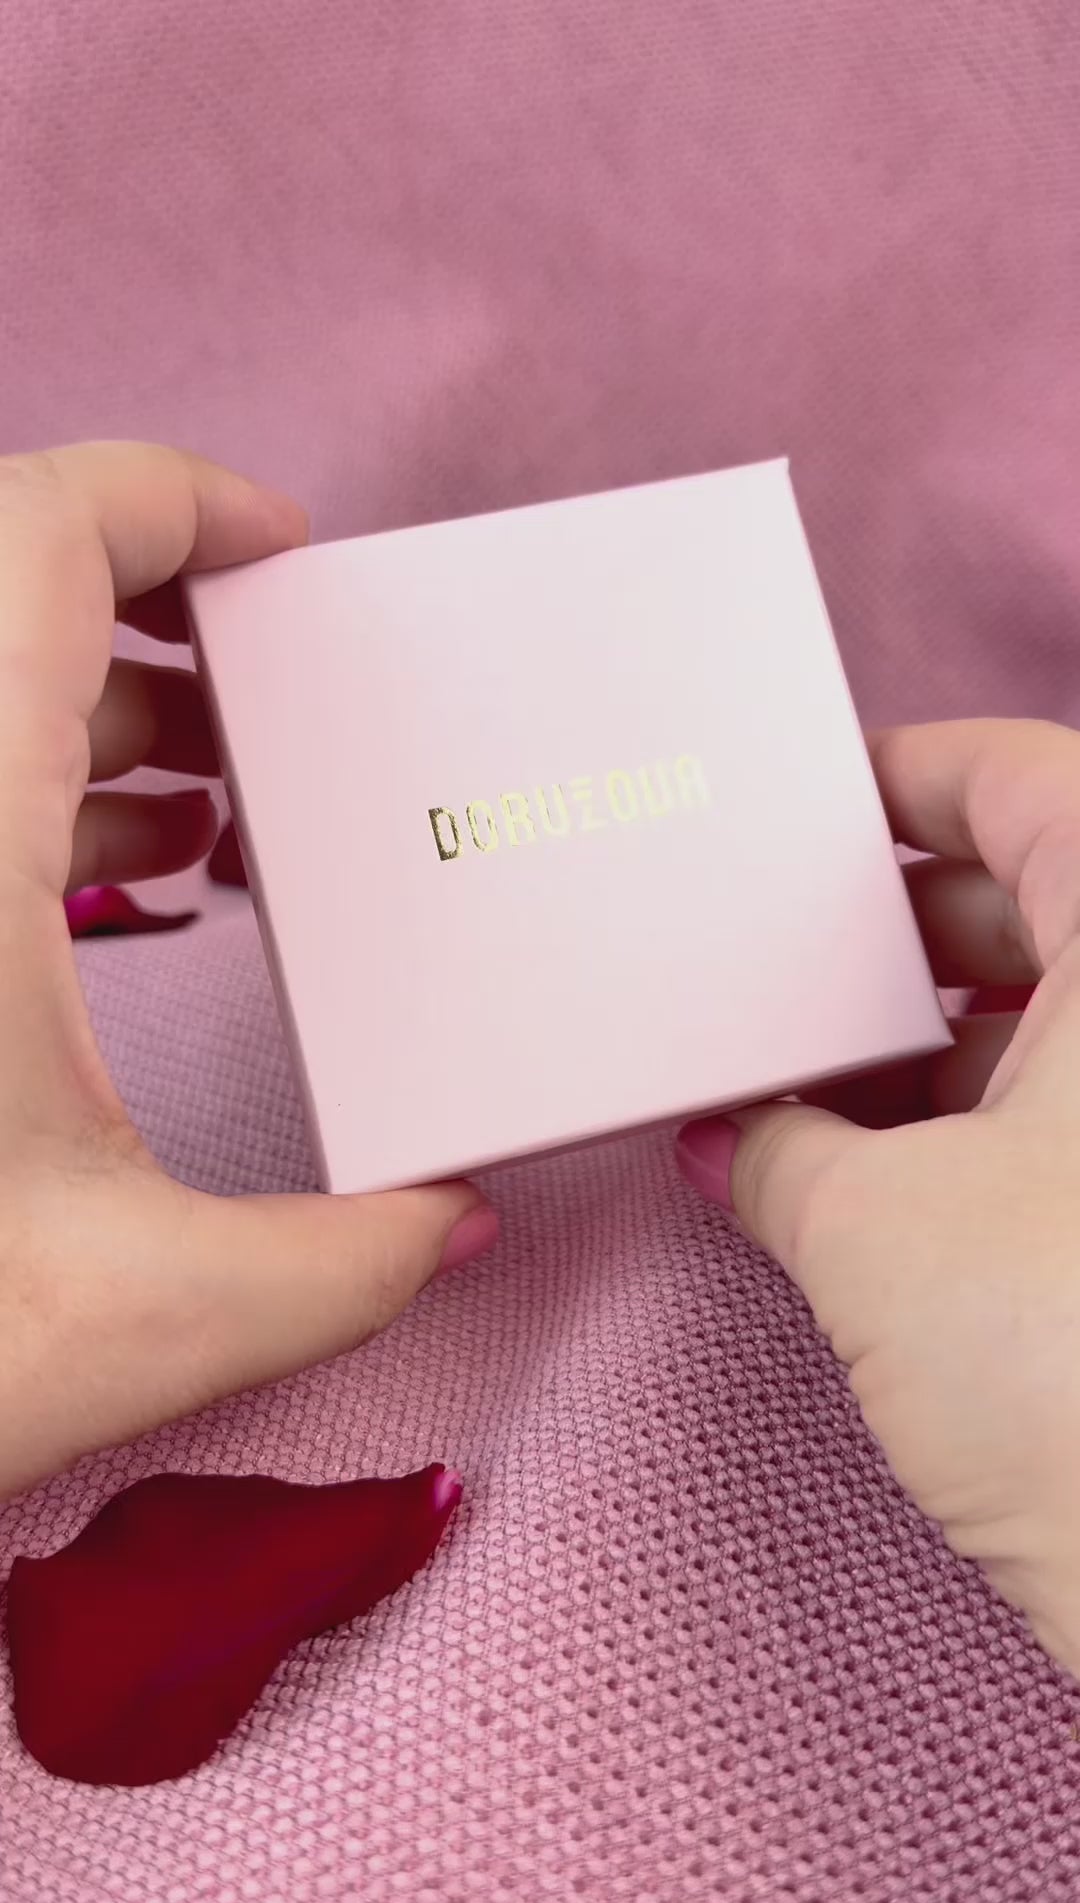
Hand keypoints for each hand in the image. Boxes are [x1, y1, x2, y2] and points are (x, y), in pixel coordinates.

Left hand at [0, 443, 495, 1497]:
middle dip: (155, 622)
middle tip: (271, 715)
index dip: (171, 498)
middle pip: (5, 592)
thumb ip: (344, 1265)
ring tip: (209, 815)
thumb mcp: (145, 1319)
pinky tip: (114, 899)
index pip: (39, 536)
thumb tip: (460, 1224)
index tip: (283, 553)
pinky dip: (32, 793)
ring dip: (90, 711)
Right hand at [676, 719, 1079, 1675]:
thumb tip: (729, 1140)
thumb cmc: (1079, 1369)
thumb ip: (775, 1152)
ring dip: (923, 1045)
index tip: (815, 809)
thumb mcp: (873, 1230)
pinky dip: (975, 1128)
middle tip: (775, 966)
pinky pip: (1066, 1120)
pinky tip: (859, 1174)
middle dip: (889, 935)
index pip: (1029, 781)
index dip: (911, 777)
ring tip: (794, 1083)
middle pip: (1036, 902)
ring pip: (1051, 1022)